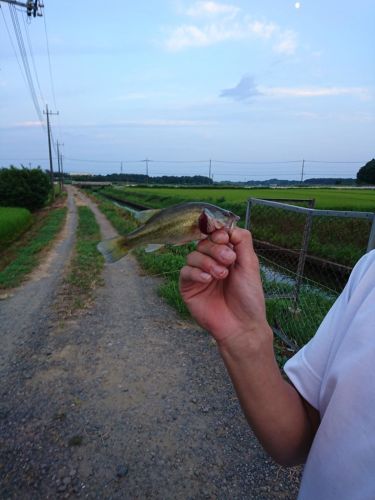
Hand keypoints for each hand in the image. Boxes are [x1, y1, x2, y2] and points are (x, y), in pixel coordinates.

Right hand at [179, 228, 270, 346]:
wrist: (242, 325)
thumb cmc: (249, 298)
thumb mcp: (250, 265)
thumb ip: (242, 242)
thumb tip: (229, 226)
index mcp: (227, 256)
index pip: (216, 236)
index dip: (218, 234)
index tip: (224, 238)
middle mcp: (211, 263)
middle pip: (204, 243)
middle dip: (216, 249)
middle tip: (229, 260)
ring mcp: (199, 275)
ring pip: (193, 255)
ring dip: (207, 261)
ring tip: (221, 275)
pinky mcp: (188, 288)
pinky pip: (185, 272)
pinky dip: (196, 272)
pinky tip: (208, 280)